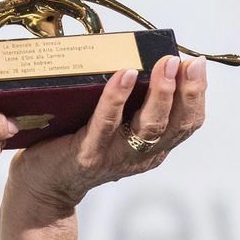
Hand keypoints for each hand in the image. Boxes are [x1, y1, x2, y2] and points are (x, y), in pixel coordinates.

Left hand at [0, 55, 207, 239]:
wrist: (43, 183)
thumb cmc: (75, 143)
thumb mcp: (111, 125)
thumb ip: (127, 103)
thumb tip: (134, 56)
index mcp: (152, 147)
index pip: (186, 123)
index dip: (196, 94)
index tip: (196, 64)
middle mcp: (140, 155)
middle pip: (175, 125)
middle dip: (186, 90)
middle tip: (185, 61)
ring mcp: (115, 156)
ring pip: (149, 126)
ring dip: (161, 93)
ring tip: (164, 64)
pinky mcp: (88, 155)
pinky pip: (106, 123)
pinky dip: (117, 98)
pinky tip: (124, 76)